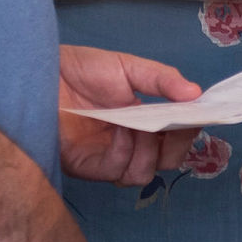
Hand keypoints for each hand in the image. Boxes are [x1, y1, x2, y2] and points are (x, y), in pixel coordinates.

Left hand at [55, 45, 199, 185]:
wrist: (43, 70)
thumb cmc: (83, 69)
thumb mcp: (129, 67)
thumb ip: (162, 80)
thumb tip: (196, 93)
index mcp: (142, 122)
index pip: (175, 141)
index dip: (189, 133)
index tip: (198, 117)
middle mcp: (128, 144)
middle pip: (165, 163)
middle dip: (176, 147)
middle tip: (175, 125)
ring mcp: (107, 157)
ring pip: (142, 174)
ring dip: (149, 151)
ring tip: (140, 124)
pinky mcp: (86, 165)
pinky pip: (116, 170)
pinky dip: (125, 151)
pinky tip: (120, 128)